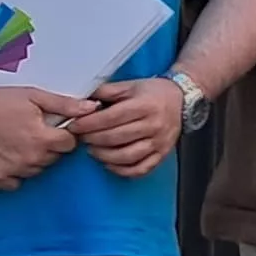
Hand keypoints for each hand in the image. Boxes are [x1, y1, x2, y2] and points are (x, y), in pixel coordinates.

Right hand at [0, 85, 91, 185]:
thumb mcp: (35, 96)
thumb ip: (66, 105)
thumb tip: (93, 108)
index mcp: (43, 138)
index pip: (70, 144)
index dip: (64, 134)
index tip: (54, 128)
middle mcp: (31, 158)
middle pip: (54, 158)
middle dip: (49, 146)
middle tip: (32, 132)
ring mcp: (13, 170)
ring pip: (37, 170)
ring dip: (33, 159)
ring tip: (18, 141)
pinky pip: (16, 182)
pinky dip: (15, 172)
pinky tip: (9, 156)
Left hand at [69, 76, 185, 178]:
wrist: (181, 99)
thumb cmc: (152, 92)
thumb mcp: (130, 85)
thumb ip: (105, 92)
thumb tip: (80, 101)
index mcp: (145, 105)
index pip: (111, 118)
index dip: (89, 124)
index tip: (74, 126)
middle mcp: (154, 125)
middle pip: (116, 138)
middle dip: (92, 139)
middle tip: (80, 137)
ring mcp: (159, 142)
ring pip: (126, 156)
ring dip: (104, 156)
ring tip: (93, 149)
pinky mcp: (162, 154)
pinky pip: (140, 169)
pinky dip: (122, 170)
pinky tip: (110, 163)